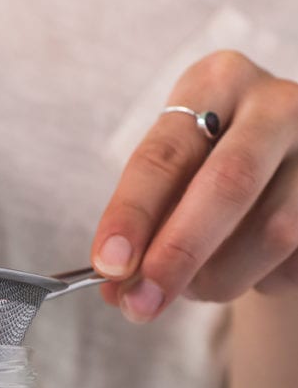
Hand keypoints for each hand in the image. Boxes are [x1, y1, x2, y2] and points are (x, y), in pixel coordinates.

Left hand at [91, 51, 297, 320]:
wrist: (286, 175)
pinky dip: (262, 281)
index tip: (108, 264)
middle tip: (141, 304)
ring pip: (272, 231)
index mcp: (217, 84)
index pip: (165, 153)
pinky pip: (296, 260)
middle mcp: (277, 104)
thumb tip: (116, 289)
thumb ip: (146, 228)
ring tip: (195, 288)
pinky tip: (251, 271)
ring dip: (219, 279)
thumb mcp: (174, 180)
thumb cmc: (211, 173)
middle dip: (178, 253)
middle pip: (229, 183)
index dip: (133, 214)